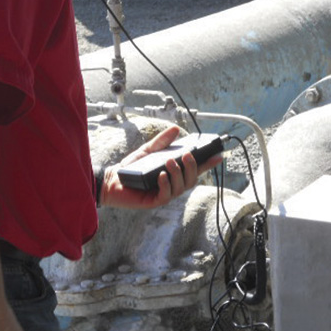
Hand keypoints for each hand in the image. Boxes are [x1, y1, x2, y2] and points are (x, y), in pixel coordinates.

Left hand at [99, 126, 222, 208]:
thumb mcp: (148, 150)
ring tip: (169, 162)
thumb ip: (161, 141)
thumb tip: (176, 129)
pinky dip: (166, 184)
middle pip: (191, 180)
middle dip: (192, 168)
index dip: (207, 164)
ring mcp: (164, 194)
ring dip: (177, 174)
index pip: (194, 169)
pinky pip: (165, 195)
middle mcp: (172, 185)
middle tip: (186, 156)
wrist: (112, 179)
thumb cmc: (131, 167)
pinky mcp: (153, 201)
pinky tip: (162, 175)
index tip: (218, 155)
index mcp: (174, 174)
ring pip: (180, 188)